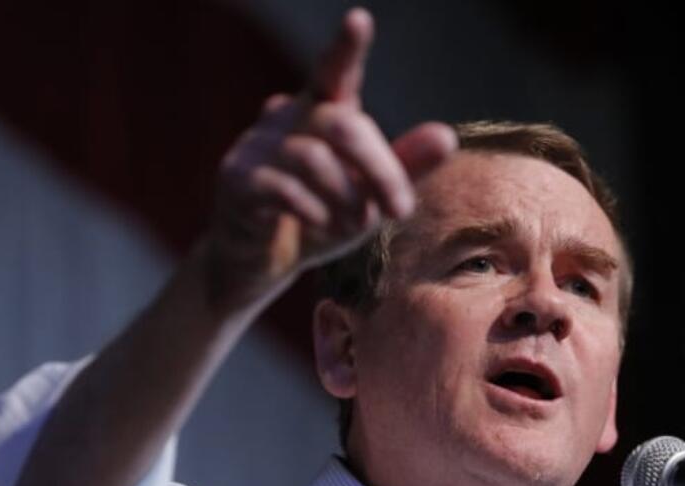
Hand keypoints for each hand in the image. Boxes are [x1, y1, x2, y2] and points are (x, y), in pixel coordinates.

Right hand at [202, 7, 455, 310]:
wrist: (262, 262)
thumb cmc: (321, 219)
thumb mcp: (371, 198)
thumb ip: (403, 168)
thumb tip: (447, 136)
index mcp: (323, 113)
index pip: (334, 72)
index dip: (346, 47)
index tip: (359, 20)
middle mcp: (289, 118)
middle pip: (344, 125)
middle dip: (382, 171)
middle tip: (402, 211)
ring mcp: (257, 146)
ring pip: (314, 160)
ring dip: (346, 202)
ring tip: (350, 227)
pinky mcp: (237, 179)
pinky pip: (285, 189)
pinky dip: (314, 214)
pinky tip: (317, 227)